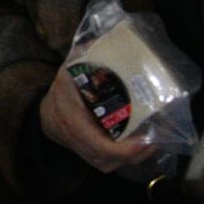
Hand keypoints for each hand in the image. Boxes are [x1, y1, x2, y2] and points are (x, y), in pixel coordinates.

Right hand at [38, 64, 158, 172]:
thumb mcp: (70, 68)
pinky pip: (108, 164)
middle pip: (107, 158)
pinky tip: (141, 147)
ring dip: (134, 158)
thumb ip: (87, 54)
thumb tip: (108, 39)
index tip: (145, 140)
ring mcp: (82, 151)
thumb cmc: (62, 88)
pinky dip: (125, 159)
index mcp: (71, 118)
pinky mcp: (89, 157)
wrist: (45, 113)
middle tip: (158, 139)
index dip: (122, 148)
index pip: (97, 143)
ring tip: (154, 142)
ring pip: (109, 164)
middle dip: (135, 154)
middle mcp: (75, 139)